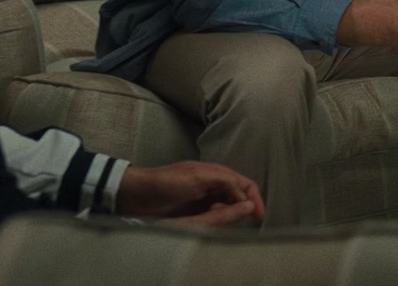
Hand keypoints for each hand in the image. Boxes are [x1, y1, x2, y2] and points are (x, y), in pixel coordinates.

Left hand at [117, 161, 264, 227]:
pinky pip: (214, 217)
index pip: (245, 185)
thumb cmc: (167, 182)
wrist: (137, 194)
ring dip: (232, 216)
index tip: (259, 216)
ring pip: (228, 209)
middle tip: (246, 222)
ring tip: (226, 223)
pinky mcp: (195, 212)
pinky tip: (214, 224)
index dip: (255, 199)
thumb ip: (225, 182)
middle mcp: (214, 186)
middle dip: (245, 209)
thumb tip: (247, 199)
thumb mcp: (198, 177)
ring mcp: (204, 199)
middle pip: (239, 198)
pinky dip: (219, 221)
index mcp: (217, 173)